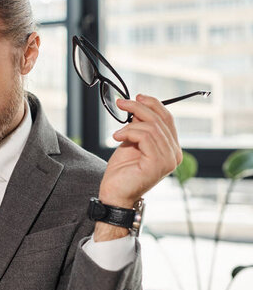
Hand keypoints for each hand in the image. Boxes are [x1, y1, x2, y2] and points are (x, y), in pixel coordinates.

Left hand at [94, 94, 182, 240]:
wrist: (114, 193)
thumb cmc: (122, 171)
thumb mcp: (131, 142)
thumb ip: (139, 126)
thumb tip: (138, 105)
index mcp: (171, 148)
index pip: (167, 118)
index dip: (153, 104)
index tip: (137, 96)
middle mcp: (174, 154)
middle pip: (160, 119)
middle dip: (138, 107)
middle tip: (121, 103)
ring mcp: (168, 160)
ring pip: (152, 127)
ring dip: (130, 124)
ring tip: (117, 132)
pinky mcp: (158, 164)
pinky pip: (145, 137)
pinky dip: (129, 132)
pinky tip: (117, 137)